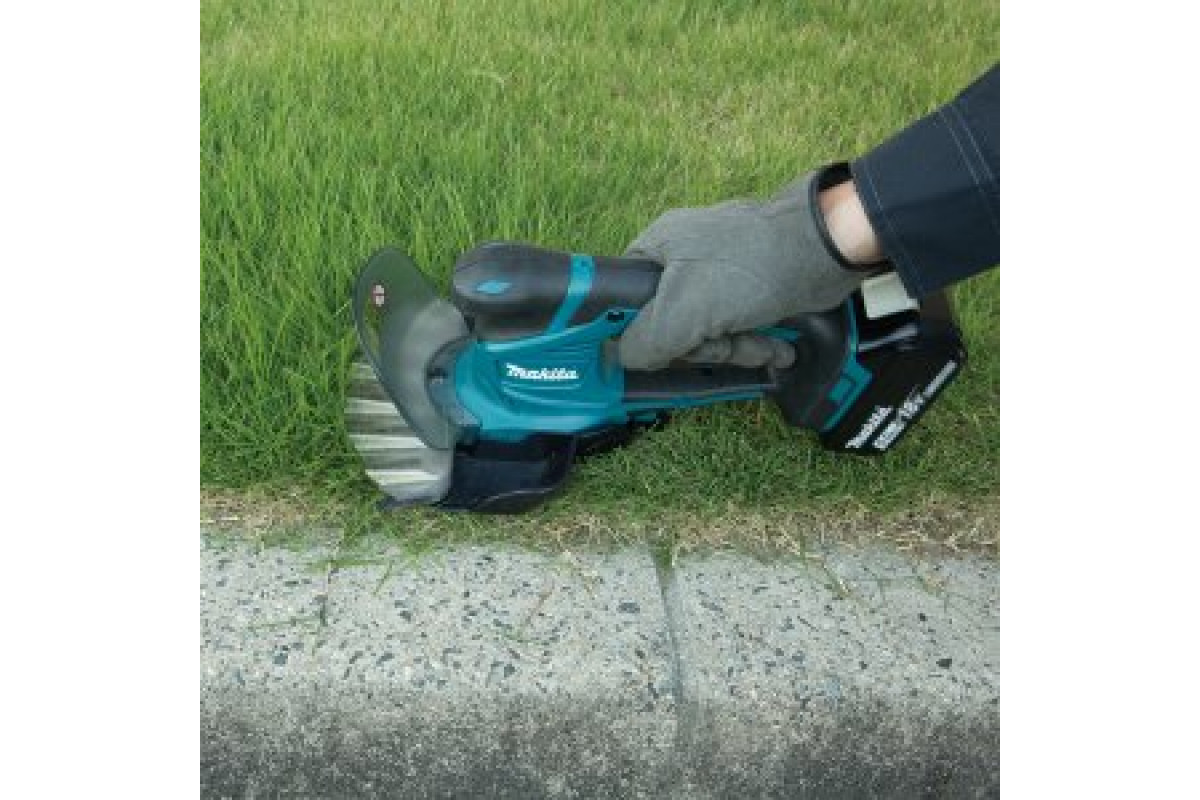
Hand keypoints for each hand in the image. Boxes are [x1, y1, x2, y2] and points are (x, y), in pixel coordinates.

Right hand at [617, 170, 877, 369]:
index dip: (635, 331)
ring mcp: (718, 273)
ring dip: (734, 349)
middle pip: (668, 324)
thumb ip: (646, 340)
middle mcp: (682, 259)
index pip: (623, 299)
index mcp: (656, 249)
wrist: (827, 248)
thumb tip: (622, 358)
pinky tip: (777, 348)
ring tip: (762, 348)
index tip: (655, 353)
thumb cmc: (750, 268)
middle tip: (719, 346)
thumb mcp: (684, 311)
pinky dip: (755, 341)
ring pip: (706, 331)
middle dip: (699, 347)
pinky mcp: (749, 287)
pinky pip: (737, 326)